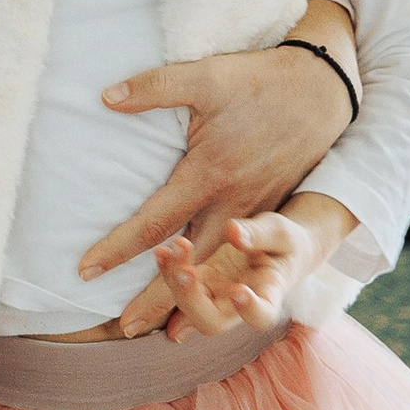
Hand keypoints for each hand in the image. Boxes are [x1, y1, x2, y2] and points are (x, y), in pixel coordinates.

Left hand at [86, 16, 361, 338]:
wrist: (324, 89)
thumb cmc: (260, 81)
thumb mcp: (207, 76)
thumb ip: (155, 87)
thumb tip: (106, 97)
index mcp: (209, 174)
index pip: (154, 222)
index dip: (118, 249)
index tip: (86, 271)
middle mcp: (233, 203)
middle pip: (189, 264)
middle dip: (156, 298)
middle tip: (122, 329)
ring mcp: (257, 211)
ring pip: (221, 270)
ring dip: (193, 301)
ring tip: (165, 333)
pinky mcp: (273, 210)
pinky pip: (245, 260)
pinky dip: (226, 287)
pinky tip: (214, 304)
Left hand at [153, 211, 329, 340]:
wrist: (276, 248)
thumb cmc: (284, 243)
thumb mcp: (280, 231)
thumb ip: (259, 233)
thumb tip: (232, 231)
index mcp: (269, 295)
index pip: (262, 316)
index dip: (250, 310)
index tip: (238, 290)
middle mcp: (238, 305)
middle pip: (212, 323)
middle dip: (193, 302)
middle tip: (187, 273)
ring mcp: (217, 297)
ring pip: (188, 306)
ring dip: (175, 282)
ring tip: (175, 248)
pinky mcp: (201, 283)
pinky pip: (179, 284)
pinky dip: (168, 270)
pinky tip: (163, 252)